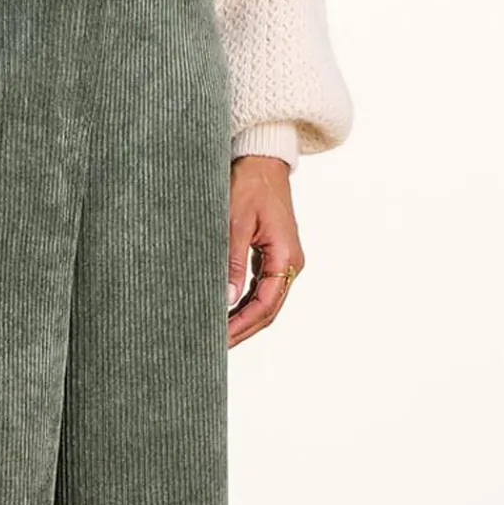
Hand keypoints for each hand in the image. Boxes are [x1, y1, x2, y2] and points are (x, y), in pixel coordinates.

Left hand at [226, 155, 303, 347]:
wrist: (261, 158)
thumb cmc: (250, 183)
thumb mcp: (236, 221)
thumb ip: (232, 261)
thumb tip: (226, 300)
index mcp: (286, 257)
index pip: (265, 305)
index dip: (241, 326)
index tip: (219, 339)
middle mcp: (289, 263)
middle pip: (267, 310)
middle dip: (241, 330)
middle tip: (214, 347)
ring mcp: (282, 261)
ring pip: (263, 303)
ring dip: (242, 320)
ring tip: (217, 335)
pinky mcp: (272, 256)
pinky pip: (260, 290)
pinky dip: (243, 304)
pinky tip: (225, 313)